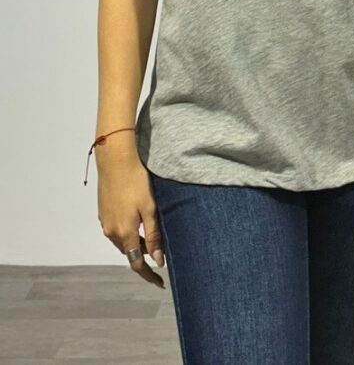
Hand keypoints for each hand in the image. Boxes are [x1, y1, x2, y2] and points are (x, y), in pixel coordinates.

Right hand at [96, 150, 165, 290]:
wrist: (115, 160)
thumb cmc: (135, 181)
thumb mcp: (150, 208)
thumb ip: (153, 236)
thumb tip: (158, 260)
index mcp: (124, 233)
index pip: (137, 263)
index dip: (149, 275)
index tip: (160, 283)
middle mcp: (111, 231)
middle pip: (130, 252)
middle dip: (144, 254)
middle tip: (161, 248)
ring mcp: (105, 222)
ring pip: (123, 241)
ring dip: (135, 242)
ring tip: (150, 231)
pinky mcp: (103, 212)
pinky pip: (116, 230)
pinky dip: (127, 231)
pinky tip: (136, 218)